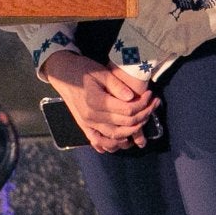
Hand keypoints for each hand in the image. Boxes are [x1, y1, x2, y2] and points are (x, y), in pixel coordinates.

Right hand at [42, 52, 158, 151]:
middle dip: (143, 116)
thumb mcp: (101, 72)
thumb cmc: (83, 69)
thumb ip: (116, 85)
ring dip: (132, 132)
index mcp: (96, 101)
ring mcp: (87, 124)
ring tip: (143, 120)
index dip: (143, 104)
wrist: (62, 73)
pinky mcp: (84, 127)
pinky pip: (99, 141)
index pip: (127, 110)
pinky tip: (123, 142)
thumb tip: (132, 97)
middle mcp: (92, 117)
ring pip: (115, 136)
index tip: (151, 95)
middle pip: (124, 124)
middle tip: (153, 105)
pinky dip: (111, 145)